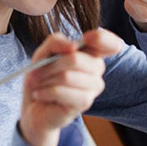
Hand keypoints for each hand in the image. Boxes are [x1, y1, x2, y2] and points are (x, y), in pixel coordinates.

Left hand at [18, 30, 115, 145]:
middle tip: (35, 73)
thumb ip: (56, 42)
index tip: (86, 38)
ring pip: (66, 76)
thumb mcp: (43, 53)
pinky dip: (44, 92)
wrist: (35, 107)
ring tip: (37, 85)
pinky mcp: (85, 102)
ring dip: (44, 80)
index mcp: (90, 52)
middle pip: (75, 59)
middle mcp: (97, 68)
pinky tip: (39, 95)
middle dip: (48, 66)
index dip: (103, 38)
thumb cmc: (42, 77)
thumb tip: (73, 46)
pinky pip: (61, 91)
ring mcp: (94, 86)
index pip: (111, 43)